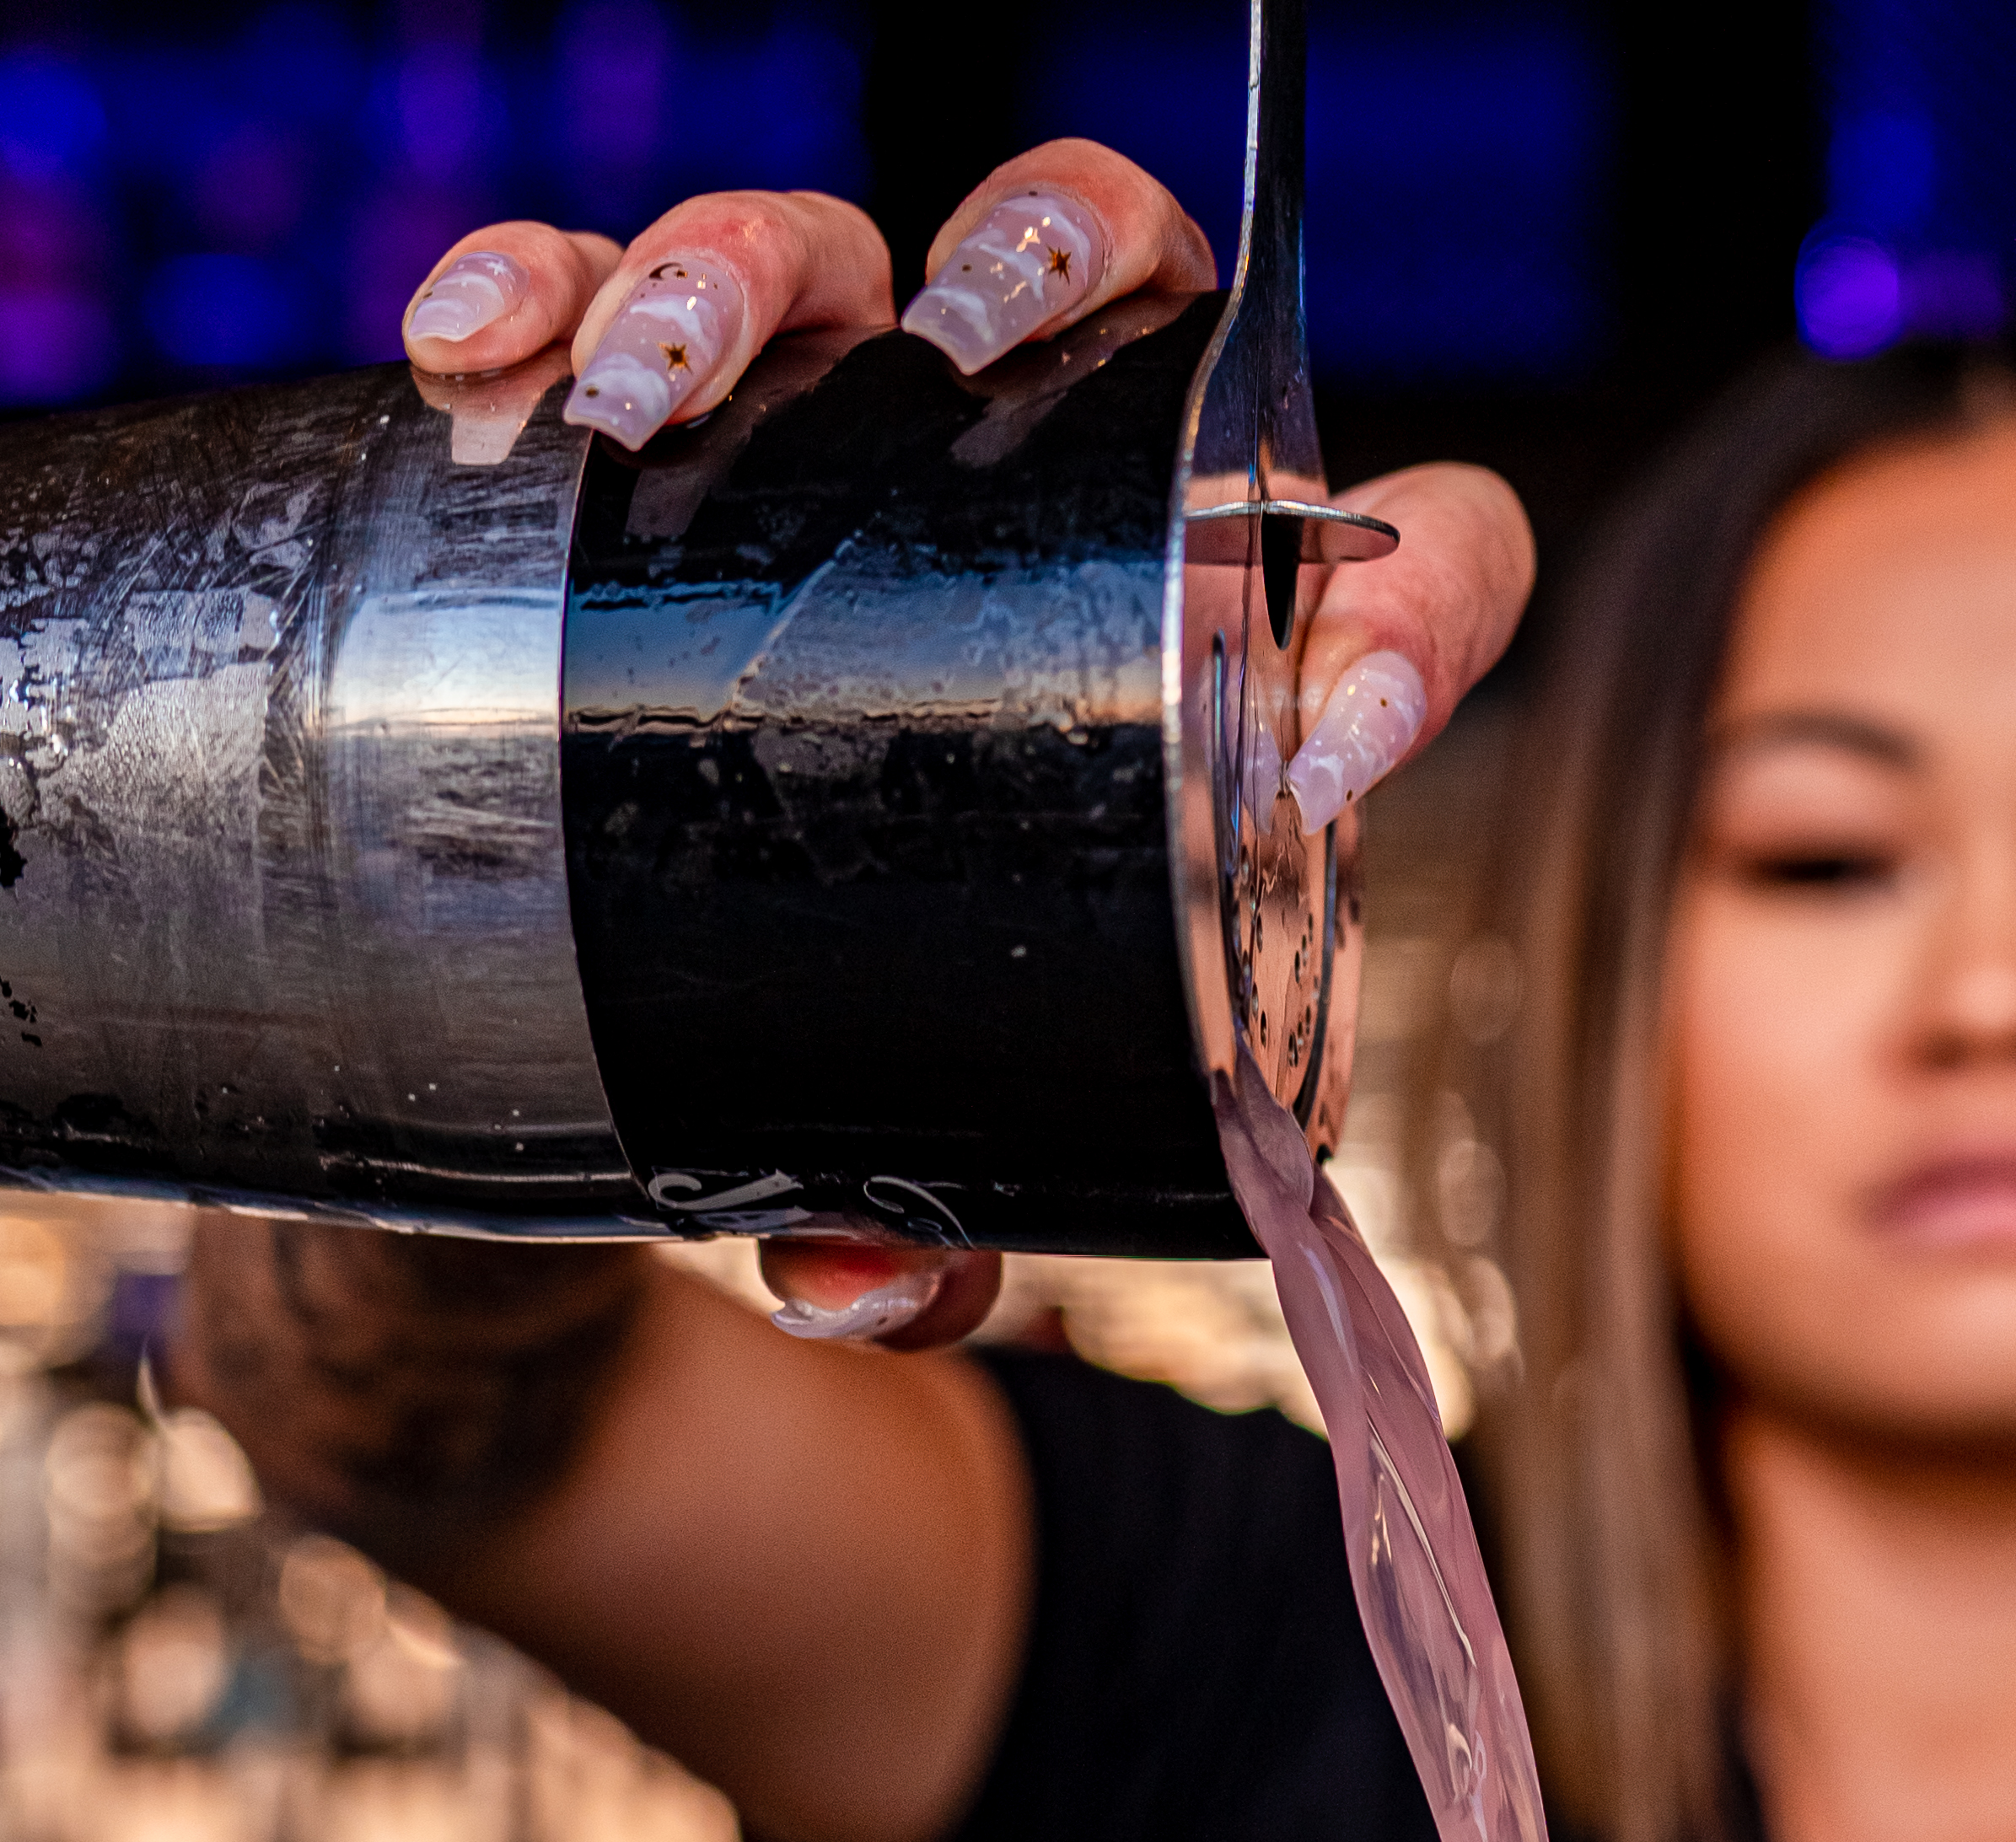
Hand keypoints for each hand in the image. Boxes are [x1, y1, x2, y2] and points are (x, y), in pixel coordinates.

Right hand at [404, 156, 1532, 1351]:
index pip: (1408, 562)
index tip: (1324, 746)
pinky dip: (541, 286)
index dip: (1410, 617)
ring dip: (750, 274)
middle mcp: (1064, 502)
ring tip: (653, 393)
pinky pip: (609, 293)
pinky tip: (481, 356)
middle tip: (961, 367)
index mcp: (1222, 664)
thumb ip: (948, 1229)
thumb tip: (853, 1288)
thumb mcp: (959, 1148)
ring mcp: (863, 438)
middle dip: (1059, 266)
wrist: (694, 1017)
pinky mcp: (679, 429)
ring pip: (859, 256)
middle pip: (1128, 284)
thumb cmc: (901, 1046)